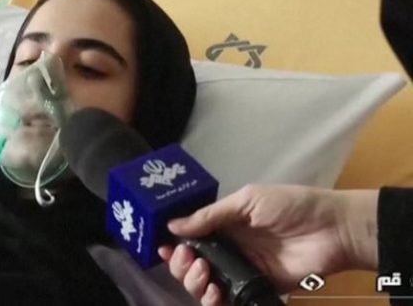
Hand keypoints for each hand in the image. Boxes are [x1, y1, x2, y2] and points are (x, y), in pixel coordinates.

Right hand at [158, 185, 378, 304]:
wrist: (332, 230)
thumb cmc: (290, 207)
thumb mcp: (248, 201)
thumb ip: (212, 215)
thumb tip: (173, 225)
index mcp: (225, 225)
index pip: (191, 237)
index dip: (174, 244)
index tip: (164, 248)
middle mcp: (228, 249)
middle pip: (192, 264)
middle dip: (181, 265)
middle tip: (189, 260)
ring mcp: (241, 271)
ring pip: (204, 284)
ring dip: (194, 282)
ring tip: (203, 275)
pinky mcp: (256, 290)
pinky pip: (228, 300)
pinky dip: (214, 301)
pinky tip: (213, 293)